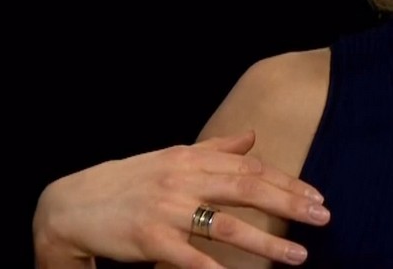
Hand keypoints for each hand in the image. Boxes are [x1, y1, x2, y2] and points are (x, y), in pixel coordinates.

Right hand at [33, 131, 327, 267]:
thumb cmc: (127, 183)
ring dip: (267, 242)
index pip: (250, 168)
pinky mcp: (148, 238)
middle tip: (323, 219)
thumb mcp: (170, 158)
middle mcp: (182, 178)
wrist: (68, 204)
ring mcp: (166, 208)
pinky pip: (188, 257)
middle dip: (290, 204)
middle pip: (247, 189)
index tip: (317, 196)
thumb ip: (214, 149)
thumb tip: (251, 136)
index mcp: (191, 158)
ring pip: (226, 224)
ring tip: (298, 256)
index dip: (287, 181)